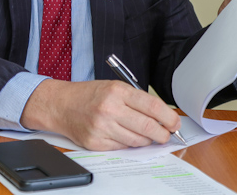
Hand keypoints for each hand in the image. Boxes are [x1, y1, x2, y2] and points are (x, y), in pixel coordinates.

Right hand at [20, 79, 180, 149]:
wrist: (61, 105)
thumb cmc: (89, 95)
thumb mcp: (114, 87)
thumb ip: (136, 101)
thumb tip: (162, 117)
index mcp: (117, 91)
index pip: (152, 106)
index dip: (169, 117)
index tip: (175, 123)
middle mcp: (110, 109)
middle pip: (148, 127)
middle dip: (163, 134)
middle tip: (166, 134)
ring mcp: (102, 128)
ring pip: (138, 141)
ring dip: (147, 140)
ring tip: (145, 134)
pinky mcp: (96, 143)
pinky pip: (123, 148)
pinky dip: (129, 144)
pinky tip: (125, 135)